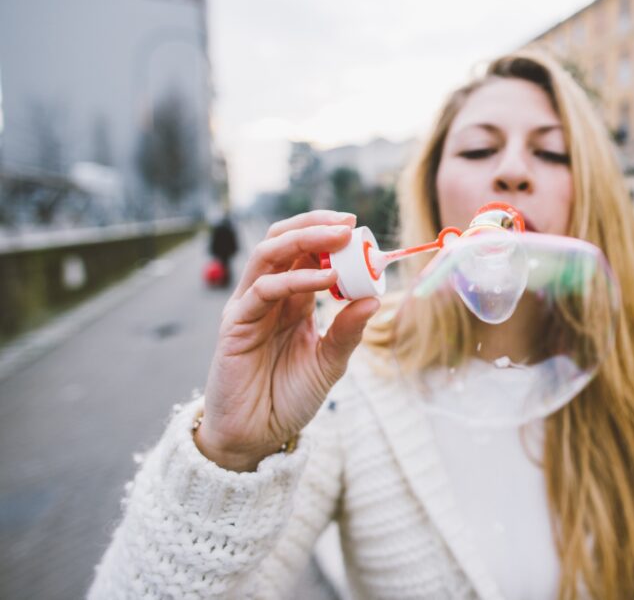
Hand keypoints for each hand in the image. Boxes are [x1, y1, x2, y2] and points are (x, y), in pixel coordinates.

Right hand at [194, 210, 379, 470]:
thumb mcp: (329, 363)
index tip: (358, 228)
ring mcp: (249, 306)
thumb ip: (348, 332)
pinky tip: (325, 279)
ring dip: (304, 239)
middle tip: (348, 222)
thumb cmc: (289, 398)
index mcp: (292, 300)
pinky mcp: (235, 324)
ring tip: (338, 238)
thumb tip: (375, 299)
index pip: (306, 252)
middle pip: (283, 242)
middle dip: (315, 226)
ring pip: (269, 254)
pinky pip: (264, 290)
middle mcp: (268, 296)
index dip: (328, 236)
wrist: (256, 436)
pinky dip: (296, 278)